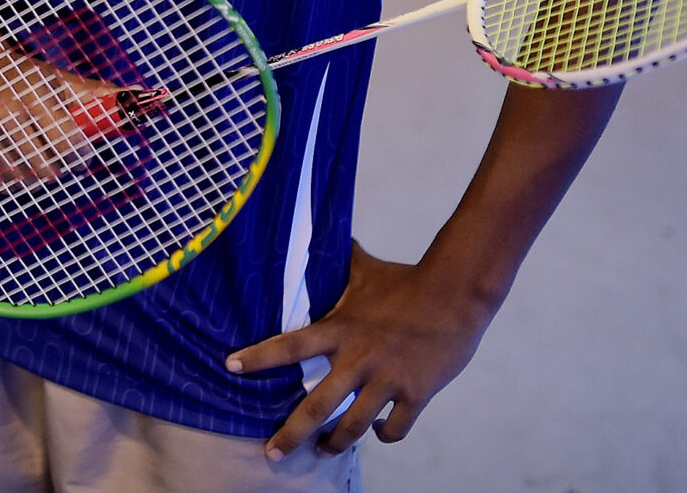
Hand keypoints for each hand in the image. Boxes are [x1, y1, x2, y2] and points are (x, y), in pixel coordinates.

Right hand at [0, 0, 123, 186]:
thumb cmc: (21, 74)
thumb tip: (142, 96)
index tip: (81, 155)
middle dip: (56, 167)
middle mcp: (2, 109)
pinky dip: (7, 177)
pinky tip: (10, 161)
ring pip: (20, 176)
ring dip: (31, 173)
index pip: (66, 142)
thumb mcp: (57, 79)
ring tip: (32, 157)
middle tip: (57, 158)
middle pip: (44, 166)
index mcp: (31, 91)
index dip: (79, 155)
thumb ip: (98, 94)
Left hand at [225, 241, 493, 461]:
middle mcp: (359, 359)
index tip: (230, 368)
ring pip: (354, 426)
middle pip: (317, 406)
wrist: (456, 294)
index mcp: (341, 330)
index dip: (258, 357)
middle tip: (271, 454)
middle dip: (291, 434)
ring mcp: (388, 380)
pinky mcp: (416, 394)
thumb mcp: (365, 269)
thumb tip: (323, 232)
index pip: (290, 345)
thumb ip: (339, 260)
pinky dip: (383, 435)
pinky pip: (395, 428)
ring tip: (322, 452)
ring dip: (334, 443)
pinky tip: (376, 431)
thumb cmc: (407, 280)